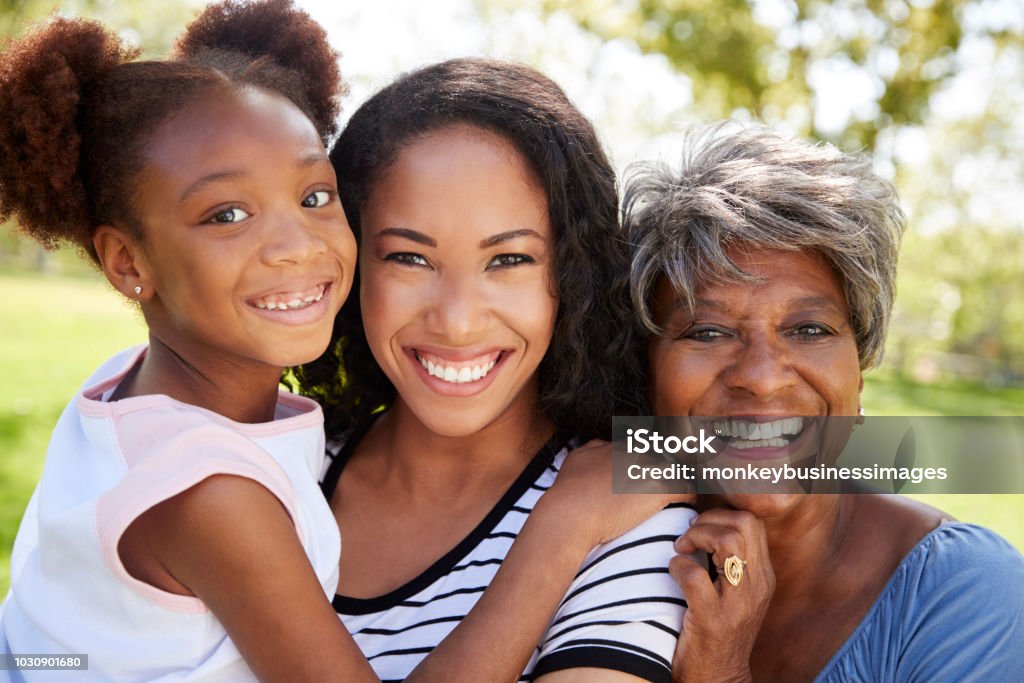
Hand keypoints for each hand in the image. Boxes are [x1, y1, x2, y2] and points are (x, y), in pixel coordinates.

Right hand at [544, 439, 695, 545]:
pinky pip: (687, 488)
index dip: (648, 464)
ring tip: (677, 497)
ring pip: (677, 470)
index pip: (645, 447)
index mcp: (619, 445)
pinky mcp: (660, 487)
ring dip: (677, 482)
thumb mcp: (577, 458)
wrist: (570, 513)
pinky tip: (685, 504)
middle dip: (663, 472)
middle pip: (664, 457)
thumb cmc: (568, 491)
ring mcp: (650, 467)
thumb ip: (593, 448)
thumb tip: (602, 446)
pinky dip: (688, 497)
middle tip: (661, 490)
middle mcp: (637, 451)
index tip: (647, 477)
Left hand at [670, 509, 773, 682]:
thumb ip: (731, 561)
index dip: (722, 513)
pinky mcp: (713, 619)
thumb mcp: (737, 593)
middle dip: (710, 519)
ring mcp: (737, 603)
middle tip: (690, 534)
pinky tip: (673, 573)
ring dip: (696, 536)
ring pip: (728, 542)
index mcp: (763, 576)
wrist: (720, 676)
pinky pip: (694, 575)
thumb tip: (705, 521)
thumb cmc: (720, 629)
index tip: (700, 525)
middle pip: (744, 524)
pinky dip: (678, 566)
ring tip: (682, 548)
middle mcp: (757, 586)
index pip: (753, 522)